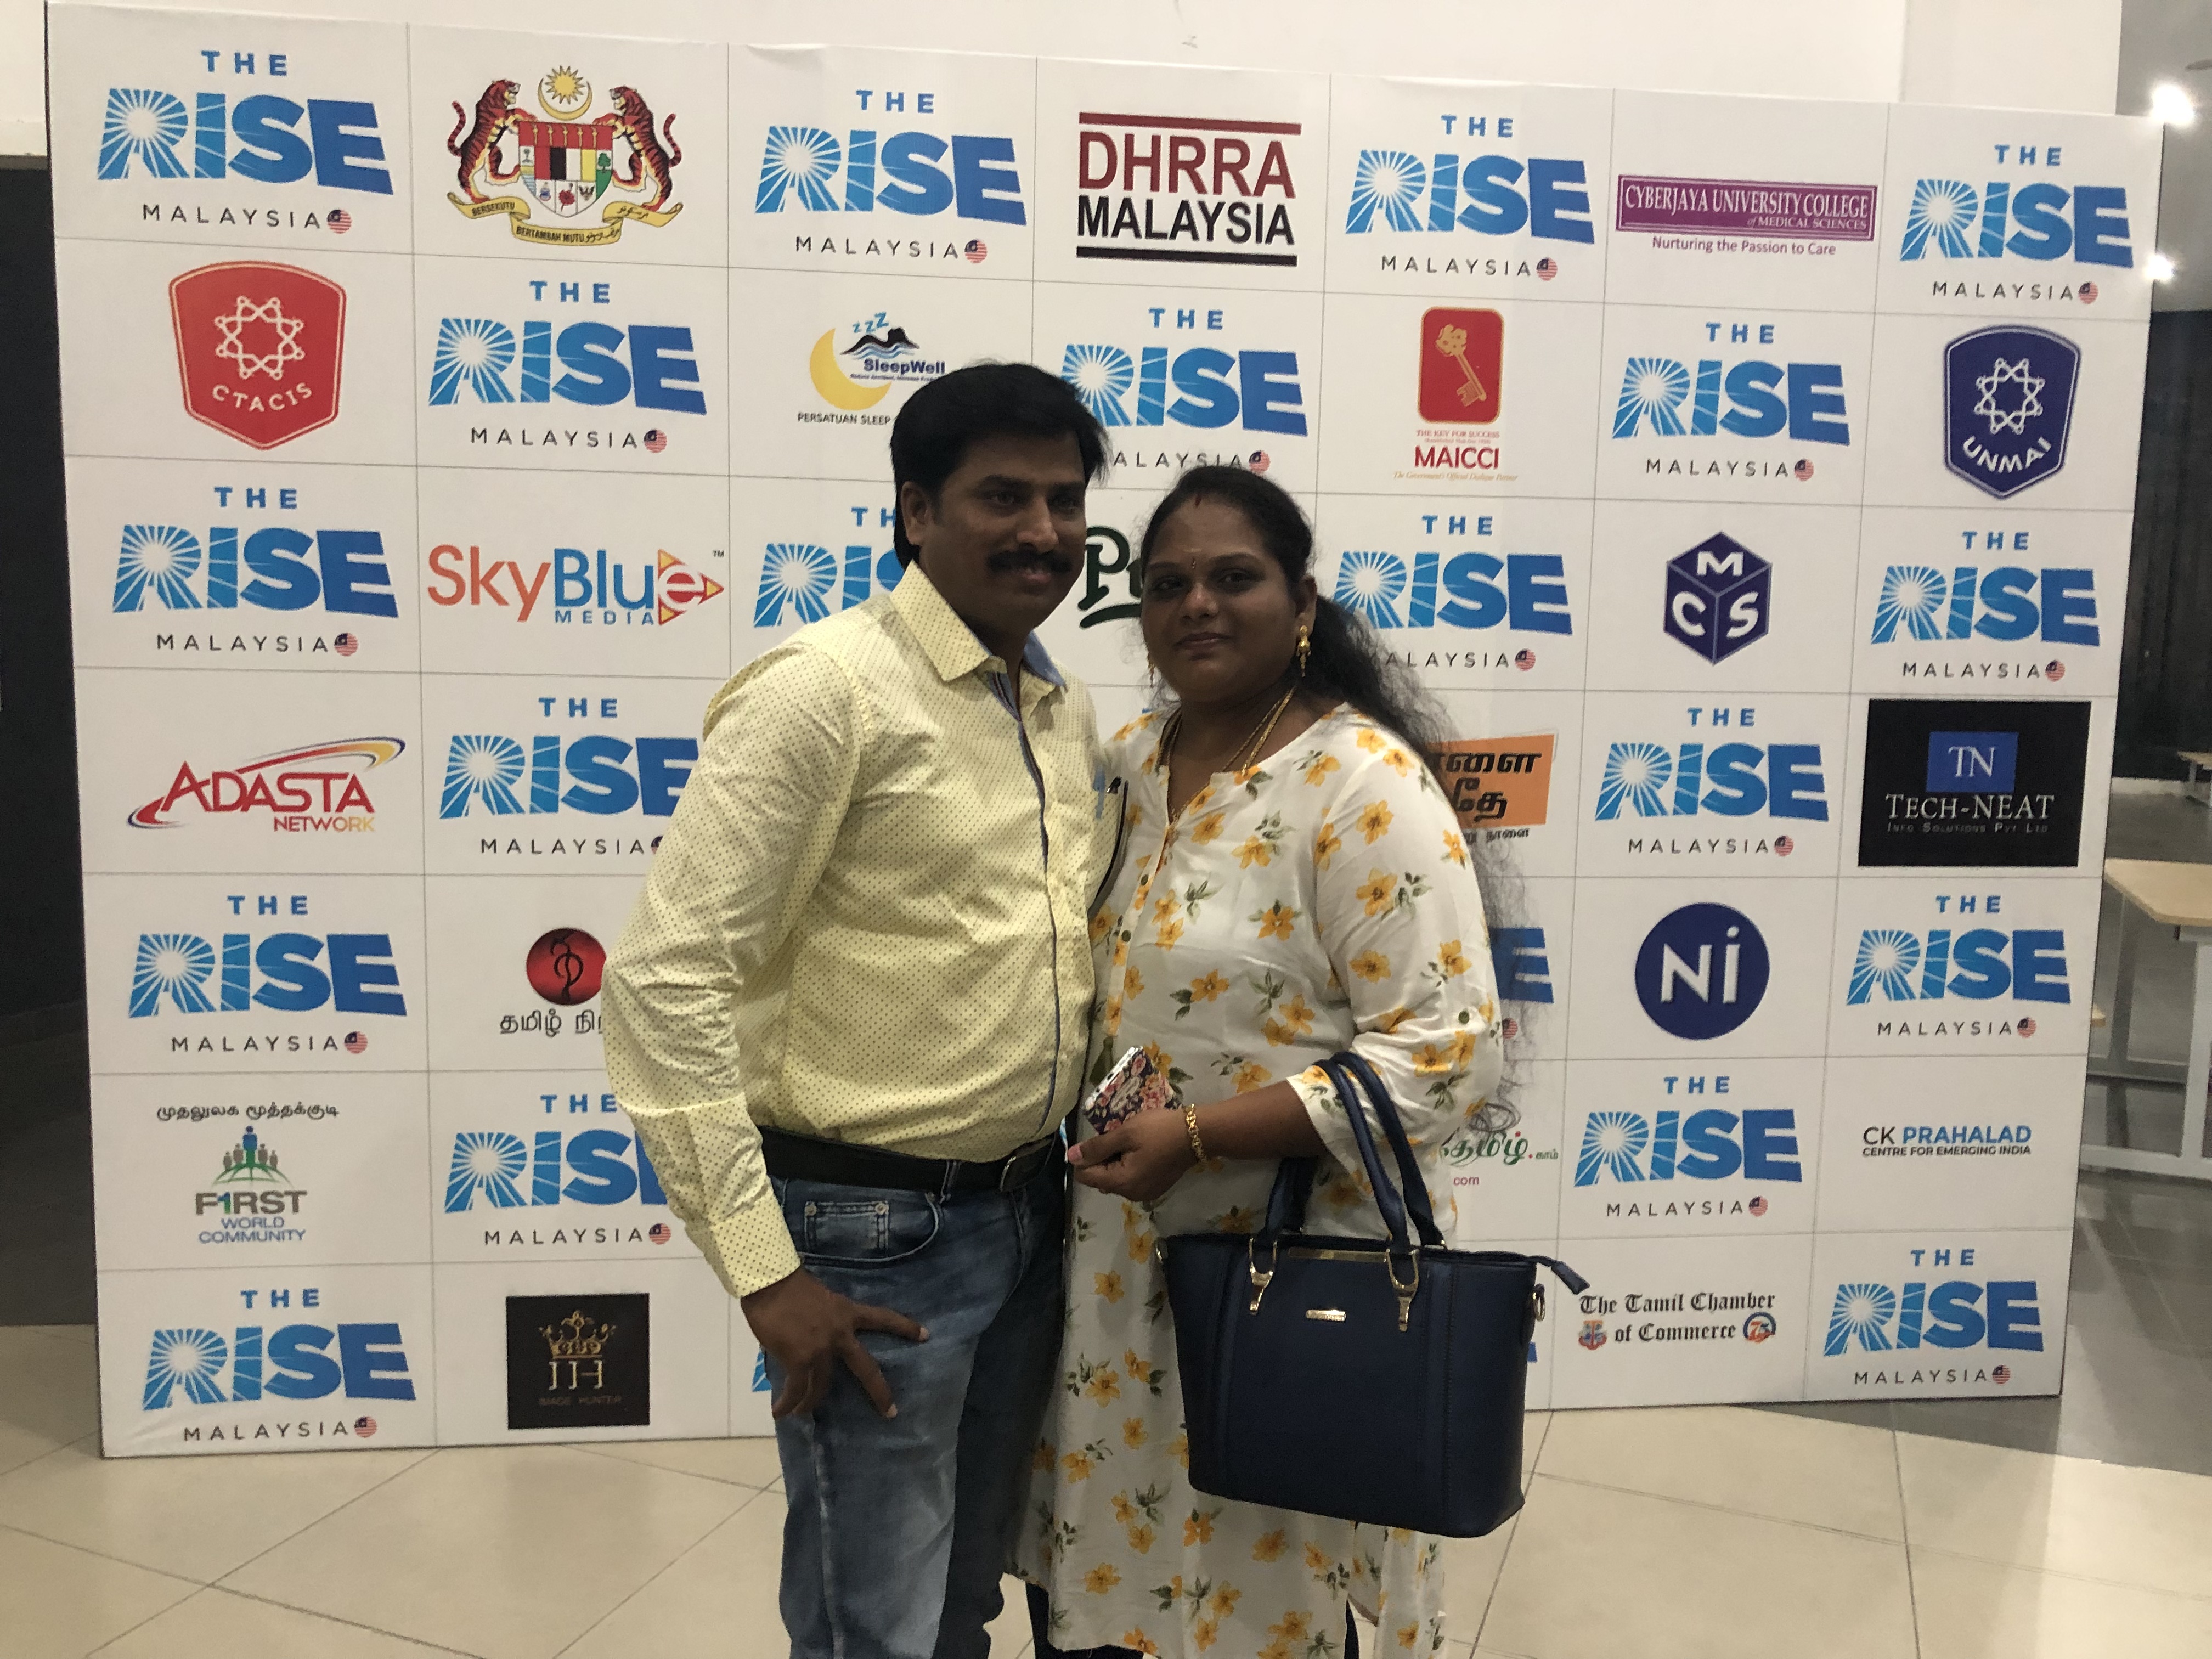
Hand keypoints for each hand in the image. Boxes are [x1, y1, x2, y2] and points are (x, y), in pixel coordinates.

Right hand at [739, 1267, 926, 1419]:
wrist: (770, 1283)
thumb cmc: (789, 1285)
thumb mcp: (818, 1299)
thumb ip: (823, 1321)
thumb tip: (809, 1340)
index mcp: (846, 1312)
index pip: (882, 1318)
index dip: (904, 1327)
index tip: (925, 1335)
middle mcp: (840, 1334)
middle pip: (866, 1368)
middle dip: (879, 1391)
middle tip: (891, 1412)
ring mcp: (820, 1349)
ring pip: (823, 1386)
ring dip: (811, 1402)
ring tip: (803, 1412)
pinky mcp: (799, 1360)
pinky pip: (796, 1390)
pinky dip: (788, 1404)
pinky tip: (780, 1412)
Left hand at [1068, 1105, 1198, 1201]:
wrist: (1197, 1135)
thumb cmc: (1158, 1130)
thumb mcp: (1125, 1133)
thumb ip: (1096, 1147)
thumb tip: (1070, 1157)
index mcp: (1121, 1182)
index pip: (1085, 1176)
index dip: (1084, 1157)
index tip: (1097, 1139)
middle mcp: (1130, 1194)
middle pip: (1100, 1179)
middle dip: (1100, 1159)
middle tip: (1116, 1137)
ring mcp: (1144, 1194)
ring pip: (1115, 1180)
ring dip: (1114, 1162)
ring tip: (1129, 1142)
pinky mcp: (1154, 1189)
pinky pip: (1130, 1180)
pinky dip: (1128, 1167)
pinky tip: (1140, 1151)